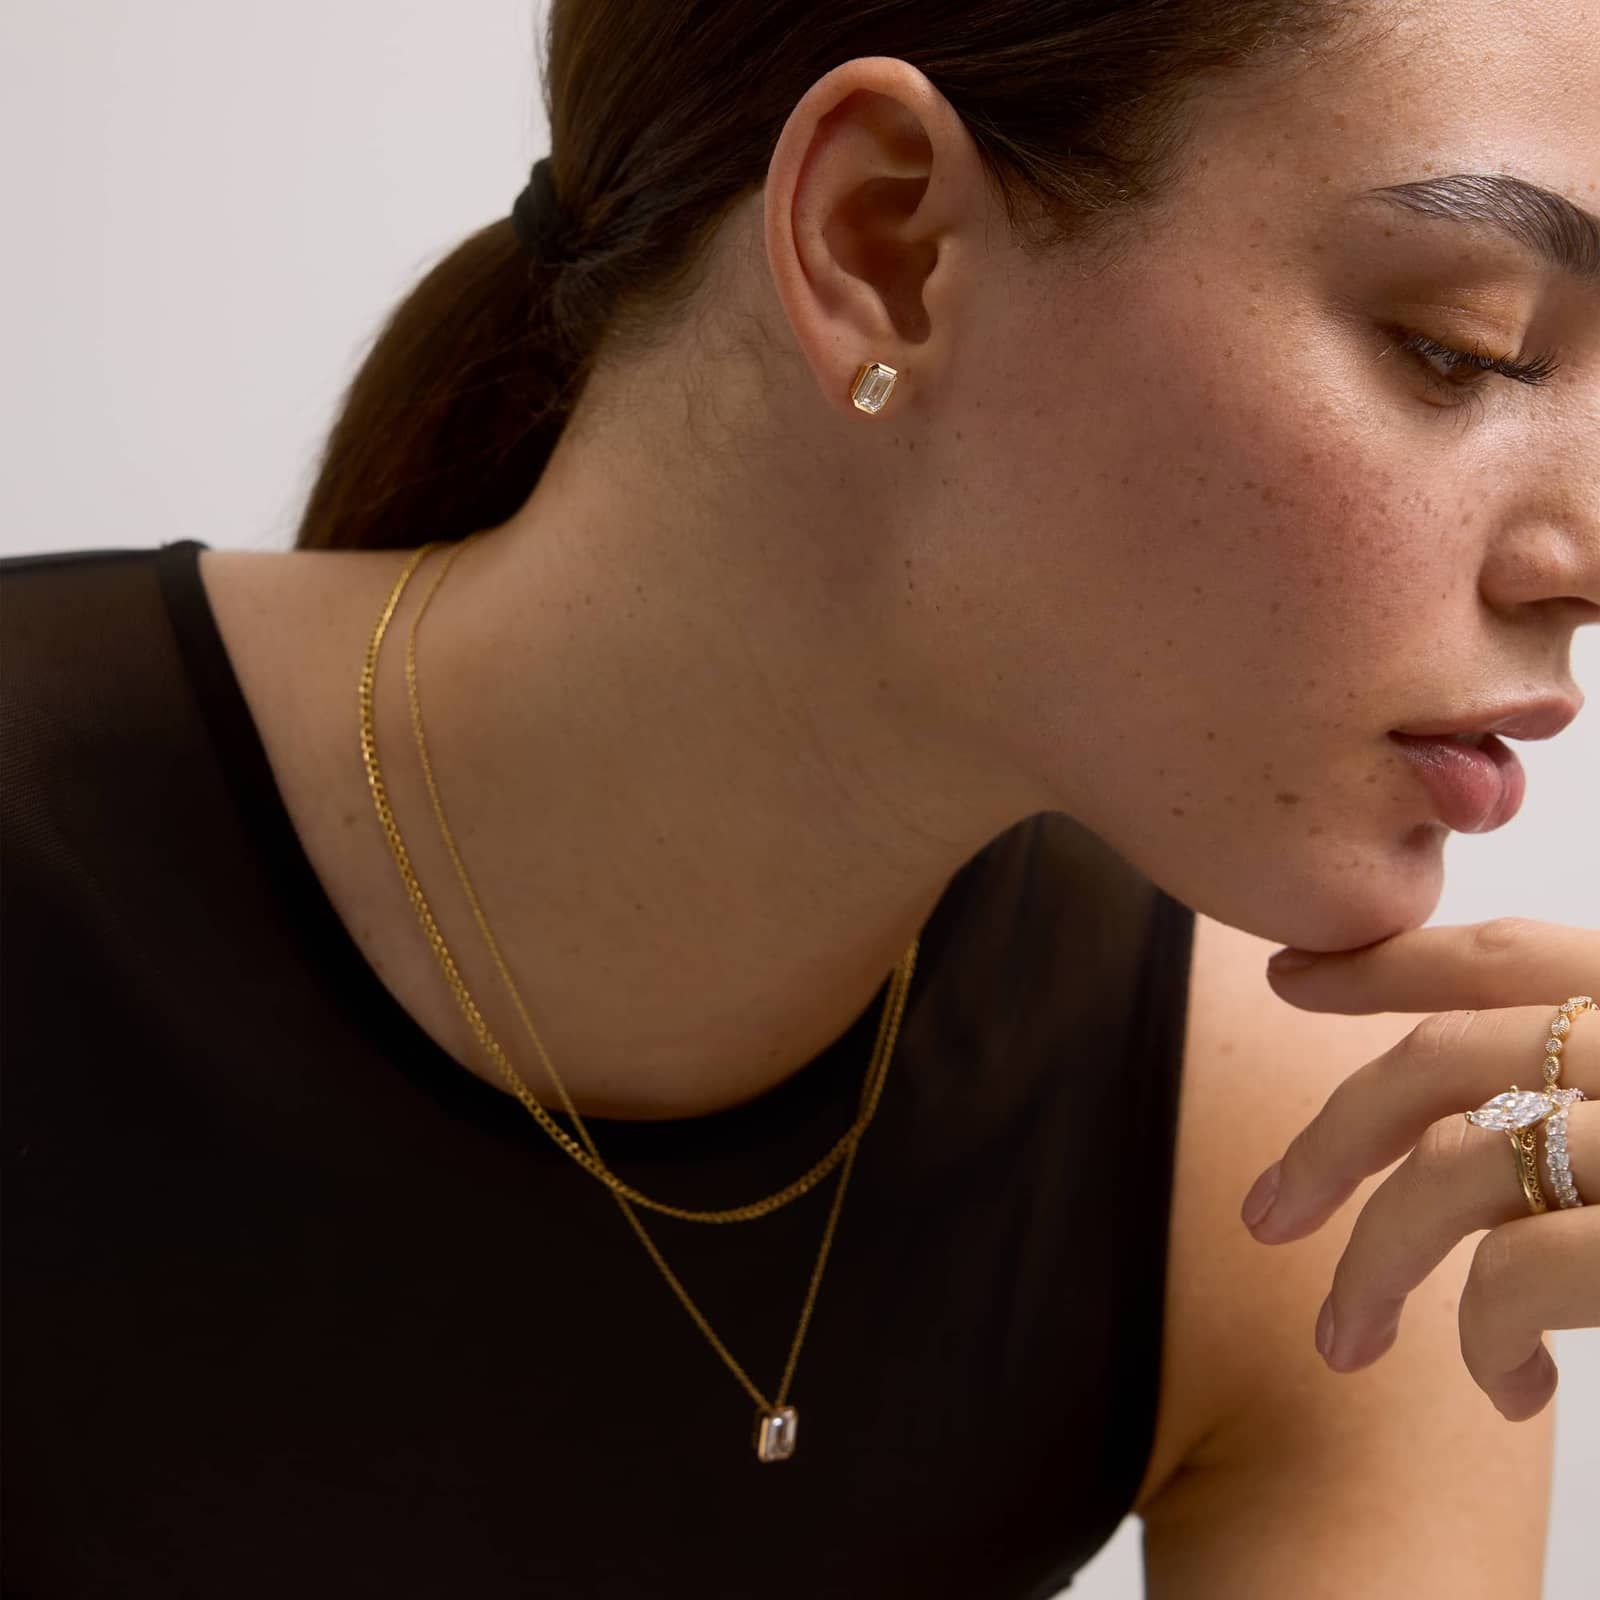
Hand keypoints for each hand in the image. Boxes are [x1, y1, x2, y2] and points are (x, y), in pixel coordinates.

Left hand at [1238, 917, 1597, 1420]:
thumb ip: (1590, 1076)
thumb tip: (1489, 1128)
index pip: (1503, 959)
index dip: (1382, 966)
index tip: (1285, 978)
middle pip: (1443, 1062)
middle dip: (1333, 1137)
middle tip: (1262, 1216)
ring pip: (1451, 1171)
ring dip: (1376, 1266)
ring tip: (1345, 1341)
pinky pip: (1517, 1275)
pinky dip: (1487, 1337)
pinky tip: (1505, 1386)